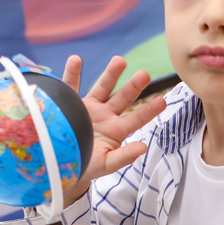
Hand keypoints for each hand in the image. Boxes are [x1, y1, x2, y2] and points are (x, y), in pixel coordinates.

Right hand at [61, 55, 166, 204]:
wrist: (61, 163)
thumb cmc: (86, 165)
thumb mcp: (106, 164)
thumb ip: (124, 156)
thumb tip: (143, 147)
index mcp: (117, 130)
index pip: (137, 119)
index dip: (149, 110)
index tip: (162, 101)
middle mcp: (106, 115)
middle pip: (123, 98)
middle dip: (134, 86)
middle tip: (145, 75)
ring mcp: (89, 107)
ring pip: (102, 87)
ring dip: (111, 74)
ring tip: (120, 60)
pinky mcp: (70, 103)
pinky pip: (71, 86)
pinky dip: (73, 73)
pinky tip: (76, 59)